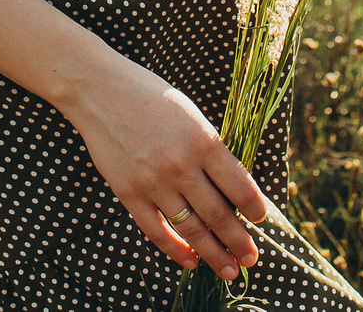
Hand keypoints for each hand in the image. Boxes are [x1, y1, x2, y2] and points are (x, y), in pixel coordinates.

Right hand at [58, 53, 267, 277]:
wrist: (102, 92)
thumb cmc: (152, 99)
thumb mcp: (191, 116)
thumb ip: (210, 151)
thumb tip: (231, 189)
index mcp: (203, 141)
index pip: (240, 186)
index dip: (254, 209)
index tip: (260, 220)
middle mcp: (181, 165)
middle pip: (219, 215)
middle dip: (239, 242)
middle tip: (251, 259)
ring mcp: (153, 182)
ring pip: (191, 229)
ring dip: (213, 254)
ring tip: (228, 270)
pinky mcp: (129, 193)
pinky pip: (156, 231)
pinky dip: (175, 250)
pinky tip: (190, 260)